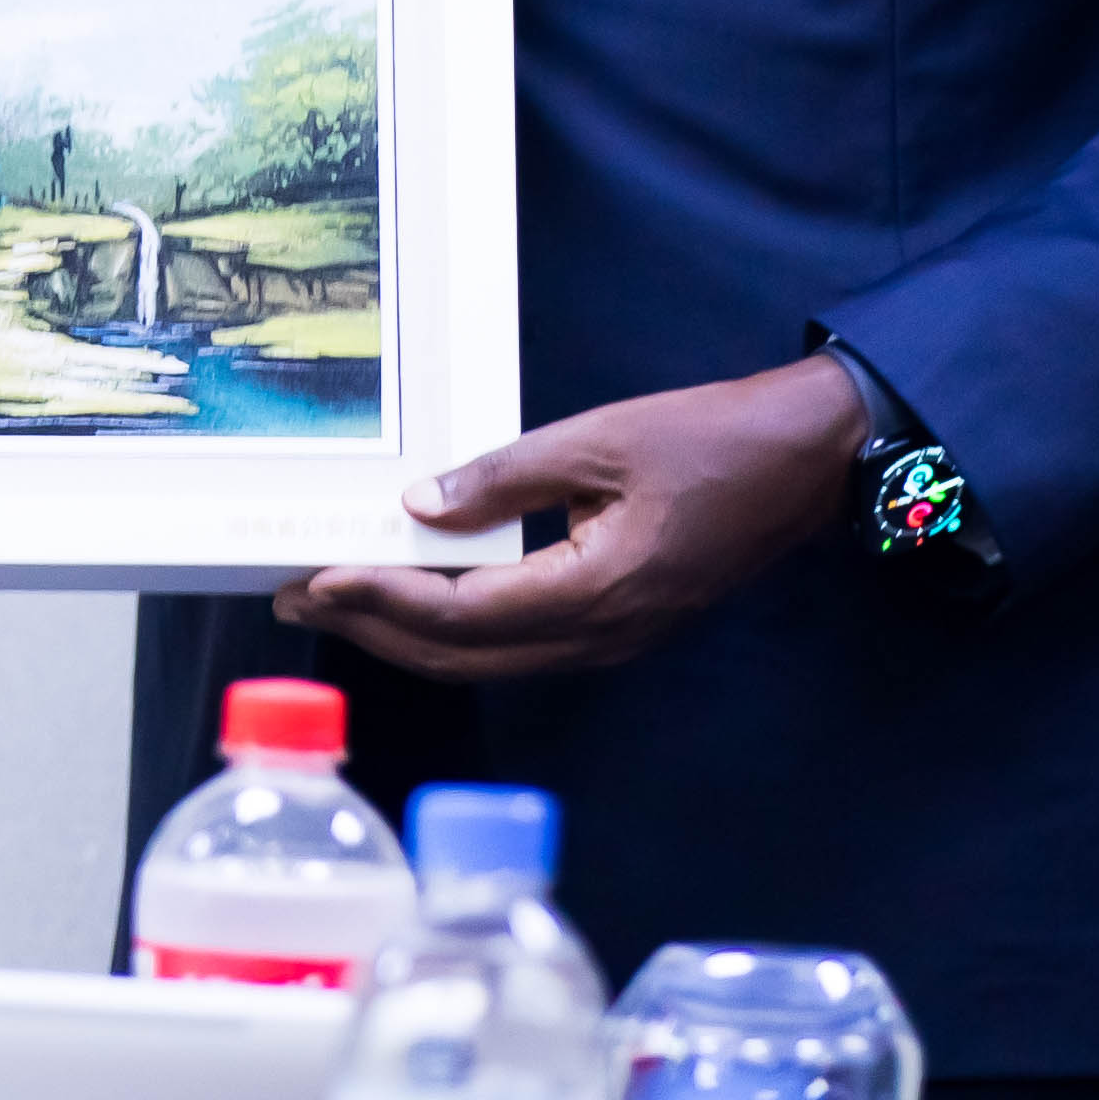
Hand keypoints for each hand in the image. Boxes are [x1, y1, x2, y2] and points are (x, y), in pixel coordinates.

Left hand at [286, 359, 860, 680]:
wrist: (802, 466)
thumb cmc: (709, 443)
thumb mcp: (599, 440)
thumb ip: (504, 476)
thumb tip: (419, 502)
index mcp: (597, 592)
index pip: (461, 613)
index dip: (381, 599)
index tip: (316, 576)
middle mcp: (599, 636)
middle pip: (461, 654)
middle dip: (373, 629)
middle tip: (295, 592)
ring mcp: (609, 641)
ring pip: (486, 659)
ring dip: (407, 634)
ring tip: (337, 597)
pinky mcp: (614, 627)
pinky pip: (518, 644)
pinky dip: (455, 628)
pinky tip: (416, 596)